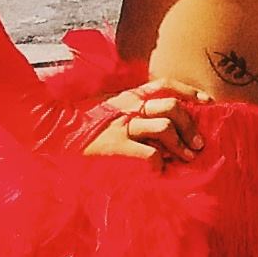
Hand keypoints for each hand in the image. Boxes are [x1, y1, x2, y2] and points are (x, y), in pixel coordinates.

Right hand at [80, 78, 209, 163]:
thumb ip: (130, 110)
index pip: (166, 85)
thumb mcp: (107, 107)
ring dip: (180, 145)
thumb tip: (160, 124)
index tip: (208, 101)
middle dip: (190, 126)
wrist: (49, 129)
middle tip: (198, 144)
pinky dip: (158, 163)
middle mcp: (129, 108)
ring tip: (186, 158)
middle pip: (173, 108)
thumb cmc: (79, 123)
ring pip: (165, 126)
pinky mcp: (115, 146)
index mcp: (128, 97)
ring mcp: (123, 126)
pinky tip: (158, 171)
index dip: (190, 92)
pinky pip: (149, 153)